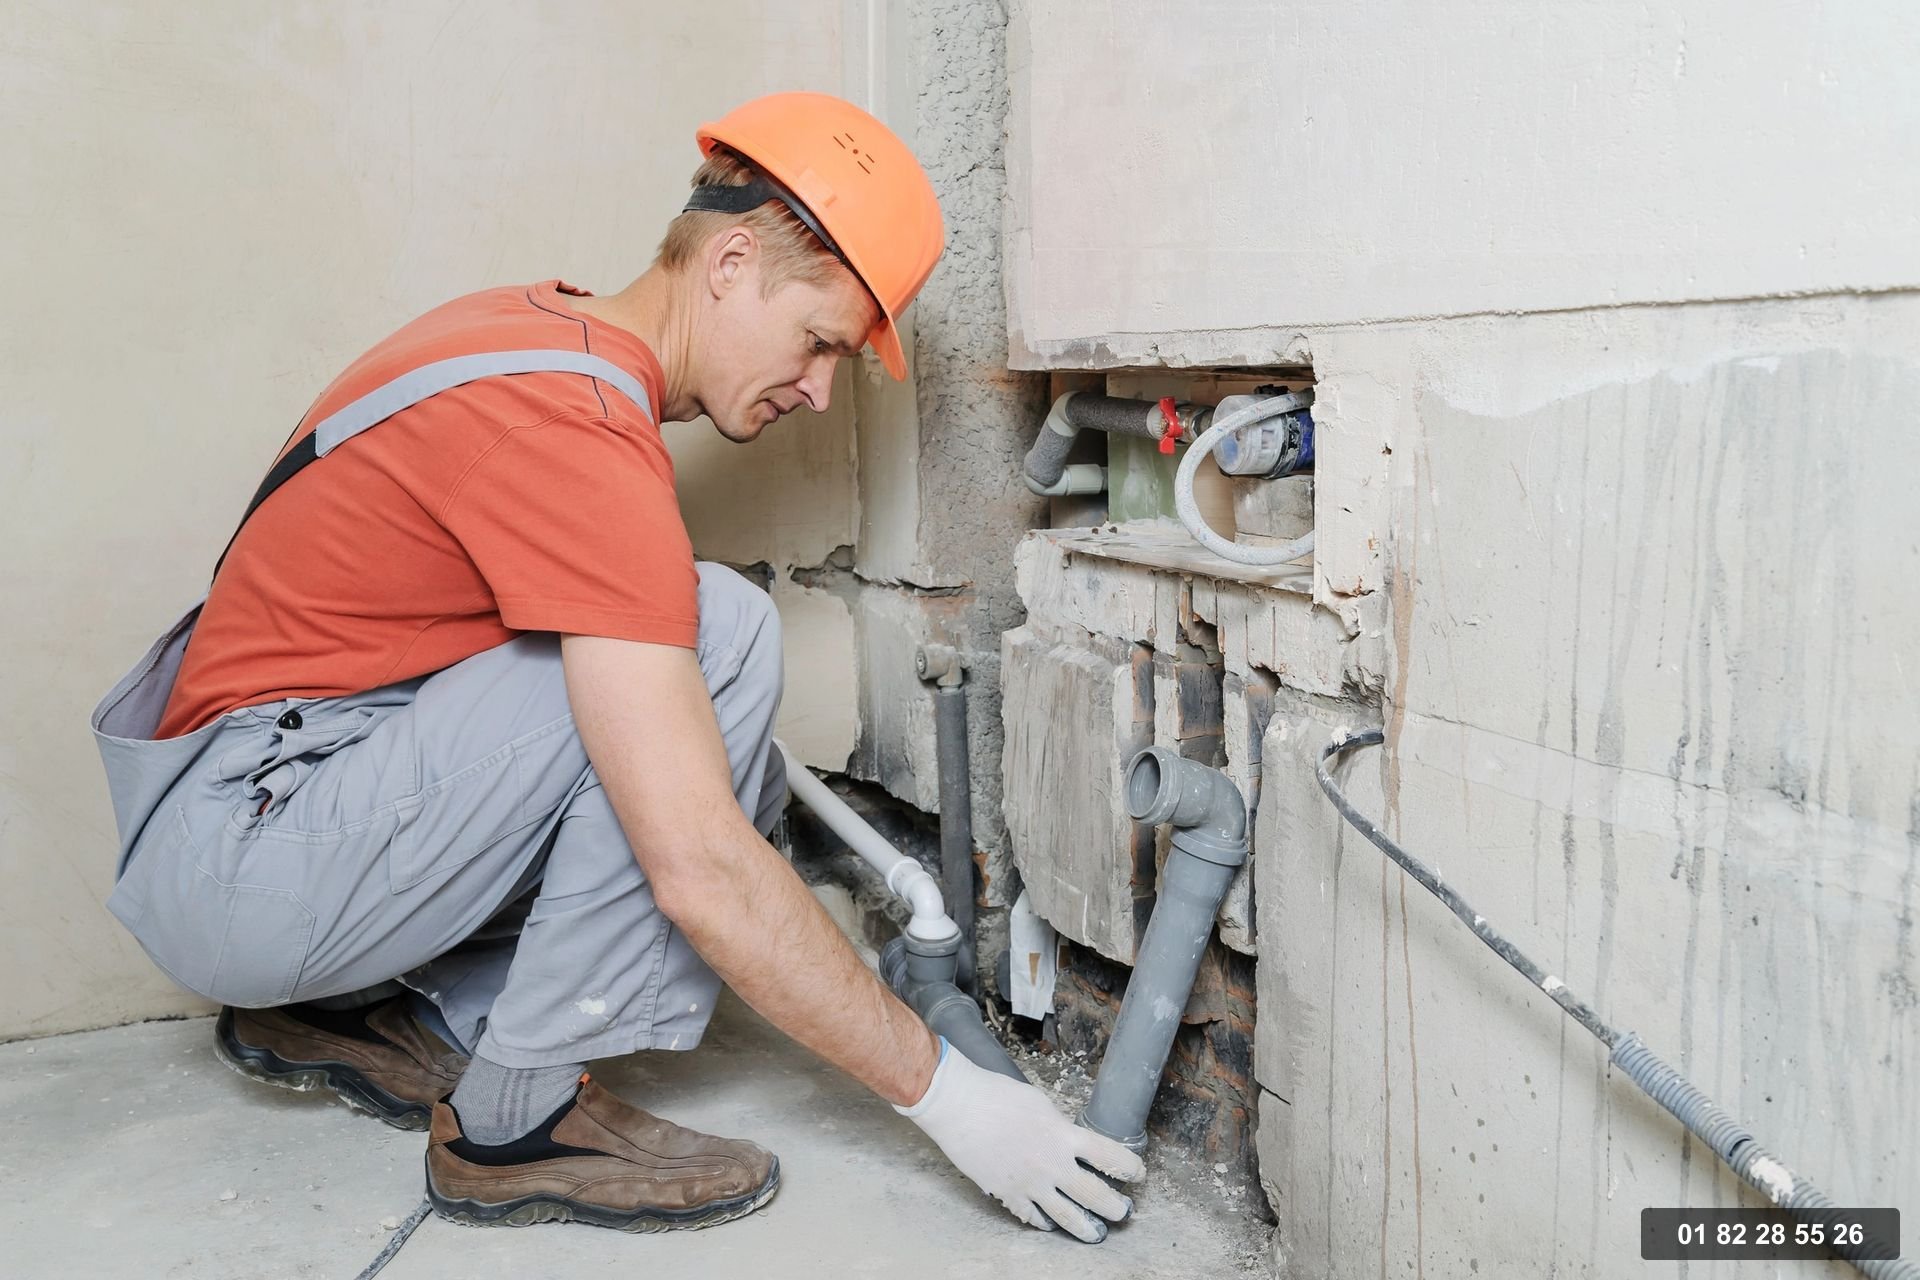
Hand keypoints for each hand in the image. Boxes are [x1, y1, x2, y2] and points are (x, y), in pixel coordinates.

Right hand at [895, 1038, 1145, 1241]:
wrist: (959, 1107)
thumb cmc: (996, 1095)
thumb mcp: (1040, 1103)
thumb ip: (1059, 1126)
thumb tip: (1067, 1139)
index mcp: (1064, 1136)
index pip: (1111, 1156)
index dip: (1130, 1168)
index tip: (1137, 1173)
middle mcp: (1052, 1164)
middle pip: (1096, 1195)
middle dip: (1115, 1208)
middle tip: (1123, 1212)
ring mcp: (1030, 1183)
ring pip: (1067, 1216)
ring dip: (1086, 1228)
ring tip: (1097, 1234)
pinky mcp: (1008, 1193)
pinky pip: (1032, 1216)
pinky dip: (1043, 1223)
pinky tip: (1050, 1226)